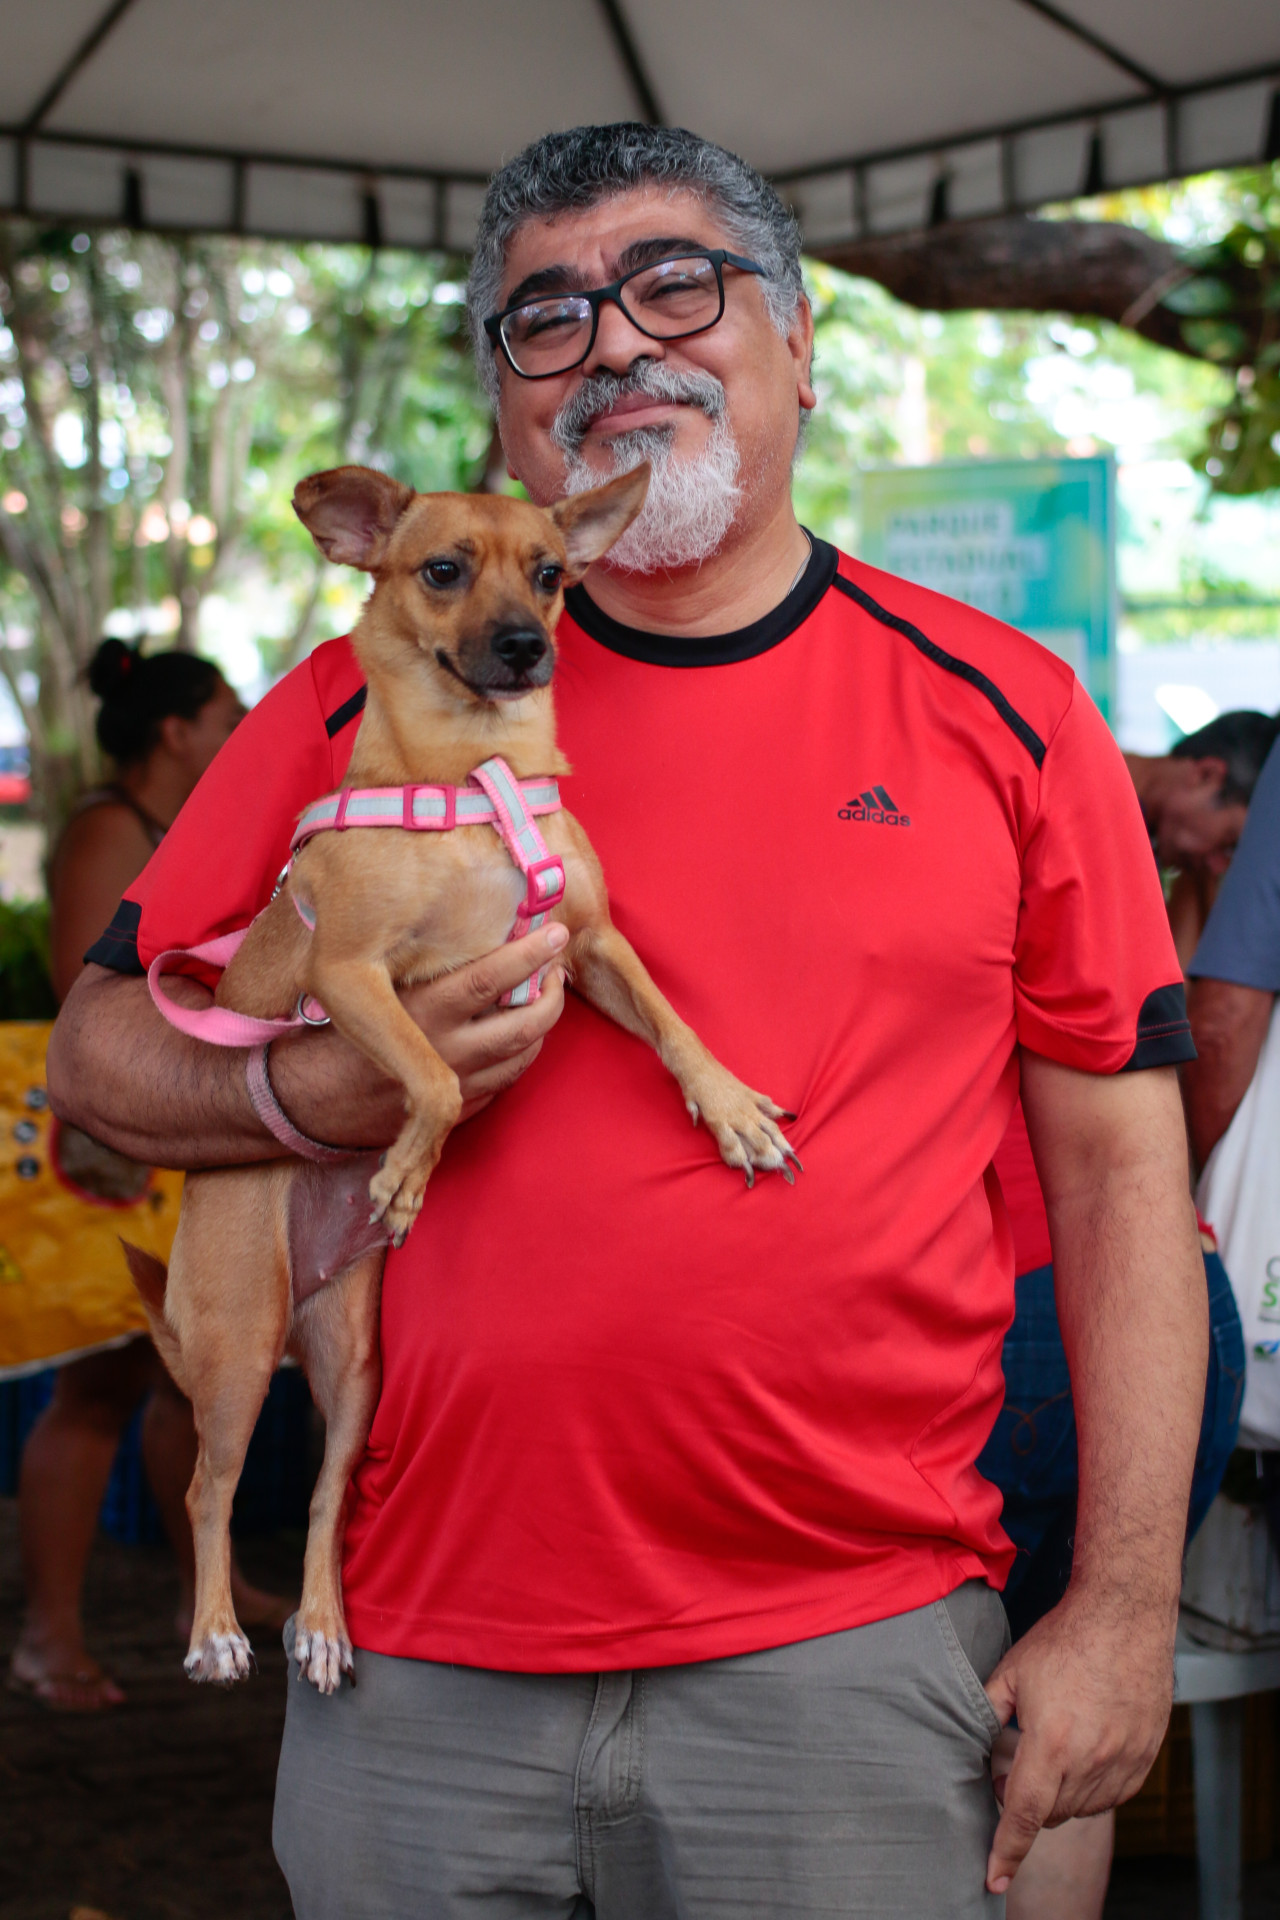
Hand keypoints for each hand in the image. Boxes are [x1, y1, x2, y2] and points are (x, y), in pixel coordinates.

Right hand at [270, 923, 568, 1145]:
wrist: (305, 1099)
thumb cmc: (335, 1033)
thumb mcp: (371, 990)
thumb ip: (421, 973)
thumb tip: (475, 937)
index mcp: (422, 1013)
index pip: (492, 978)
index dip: (531, 954)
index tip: (554, 933)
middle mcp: (445, 1051)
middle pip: (525, 1023)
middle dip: (552, 995)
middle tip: (558, 971)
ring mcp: (455, 1087)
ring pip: (523, 1055)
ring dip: (541, 1026)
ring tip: (542, 999)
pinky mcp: (455, 1112)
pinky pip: (504, 1082)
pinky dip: (516, 1057)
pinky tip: (512, 1036)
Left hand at [982, 1584, 1174, 1893]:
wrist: (1124, 1615)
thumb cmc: (1064, 1639)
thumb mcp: (1011, 1671)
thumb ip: (987, 1712)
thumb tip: (971, 1743)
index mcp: (1051, 1744)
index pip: (1023, 1815)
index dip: (1005, 1851)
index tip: (993, 1880)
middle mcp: (1091, 1761)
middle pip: (1051, 1813)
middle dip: (1027, 1803)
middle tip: (1012, 1767)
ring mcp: (1123, 1762)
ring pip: (1083, 1808)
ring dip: (1060, 1795)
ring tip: (1049, 1751)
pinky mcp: (1145, 1757)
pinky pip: (1114, 1796)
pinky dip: (1092, 1787)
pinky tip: (1082, 1753)